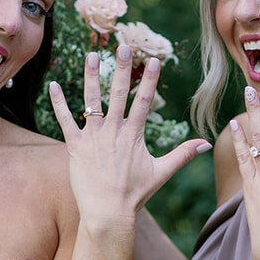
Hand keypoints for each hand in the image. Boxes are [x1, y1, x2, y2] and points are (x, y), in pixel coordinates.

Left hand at [48, 46, 209, 234]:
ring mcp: (93, 138)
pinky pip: (65, 120)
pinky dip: (59, 103)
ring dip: (91, 76)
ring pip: (92, 101)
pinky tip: (54, 84)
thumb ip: (183, 154)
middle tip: (123, 46)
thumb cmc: (135, 194)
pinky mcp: (74, 146)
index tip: (153, 59)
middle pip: (119, 93)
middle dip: (122, 68)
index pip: (144, 101)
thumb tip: (205, 142)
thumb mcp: (162, 172)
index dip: (149, 79)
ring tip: (91, 54)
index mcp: (134, 135)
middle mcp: (114, 132)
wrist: (108, 213)